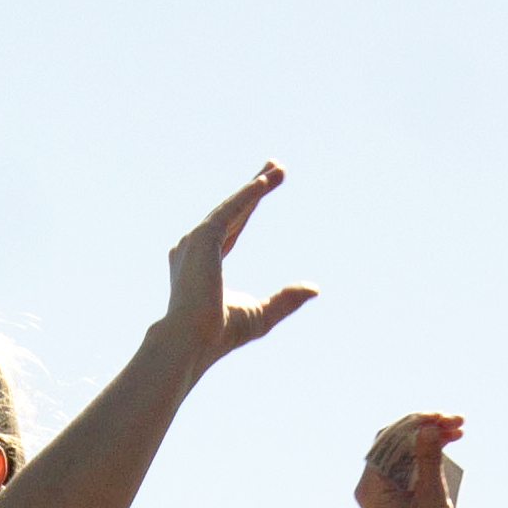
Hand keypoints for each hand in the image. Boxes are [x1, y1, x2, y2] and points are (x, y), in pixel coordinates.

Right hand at [159, 163, 317, 376]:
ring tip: (278, 169)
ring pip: (232, 206)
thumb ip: (285, 300)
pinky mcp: (201, 238)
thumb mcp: (261, 314)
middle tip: (277, 167)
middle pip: (232, 209)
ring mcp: (195, 241)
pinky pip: (229, 210)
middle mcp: (194, 247)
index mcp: (203, 262)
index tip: (266, 185)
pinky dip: (246, 195)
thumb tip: (315, 289)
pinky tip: (263, 182)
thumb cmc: (218, 334)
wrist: (192, 340)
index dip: (249, 206)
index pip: (232, 226)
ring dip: (255, 185)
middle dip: (254, 187)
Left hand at [357, 412, 465, 507]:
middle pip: (397, 443)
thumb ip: (429, 460)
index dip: (416, 422)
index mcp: (371, 488)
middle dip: (426, 428)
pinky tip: (451, 449)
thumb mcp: (433, 498)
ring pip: (408, 454)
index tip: (444, 418)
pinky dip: (433, 458)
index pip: (388, 439)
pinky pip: (416, 469)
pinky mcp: (406, 501)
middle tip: (458, 421)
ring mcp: (390, 494)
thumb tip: (428, 427)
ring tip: (459, 430)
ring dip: (432, 440)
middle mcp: (376, 488)